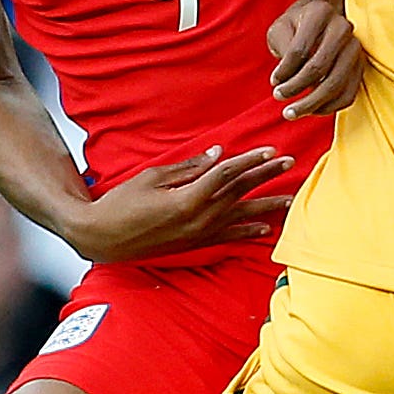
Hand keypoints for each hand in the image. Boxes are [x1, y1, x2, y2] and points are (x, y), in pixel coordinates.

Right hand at [65, 145, 290, 260]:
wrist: (103, 237)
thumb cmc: (122, 203)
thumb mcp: (152, 177)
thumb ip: (188, 168)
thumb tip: (217, 154)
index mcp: (188, 198)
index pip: (228, 174)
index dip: (250, 160)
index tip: (270, 150)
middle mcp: (199, 218)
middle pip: (240, 192)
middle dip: (266, 176)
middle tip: (290, 163)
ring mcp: (198, 234)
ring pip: (241, 216)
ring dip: (266, 205)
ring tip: (289, 199)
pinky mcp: (194, 244)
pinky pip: (229, 237)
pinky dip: (248, 232)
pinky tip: (265, 228)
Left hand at [266, 0, 364, 119]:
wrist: (321, 23)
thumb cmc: (295, 28)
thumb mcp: (280, 29)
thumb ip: (282, 47)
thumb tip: (287, 78)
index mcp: (320, 13)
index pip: (300, 49)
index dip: (284, 70)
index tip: (273, 81)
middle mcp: (343, 28)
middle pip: (319, 67)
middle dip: (296, 88)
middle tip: (278, 97)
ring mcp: (356, 48)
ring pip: (335, 84)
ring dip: (311, 104)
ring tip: (291, 112)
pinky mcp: (362, 66)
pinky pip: (347, 95)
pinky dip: (328, 107)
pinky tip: (311, 110)